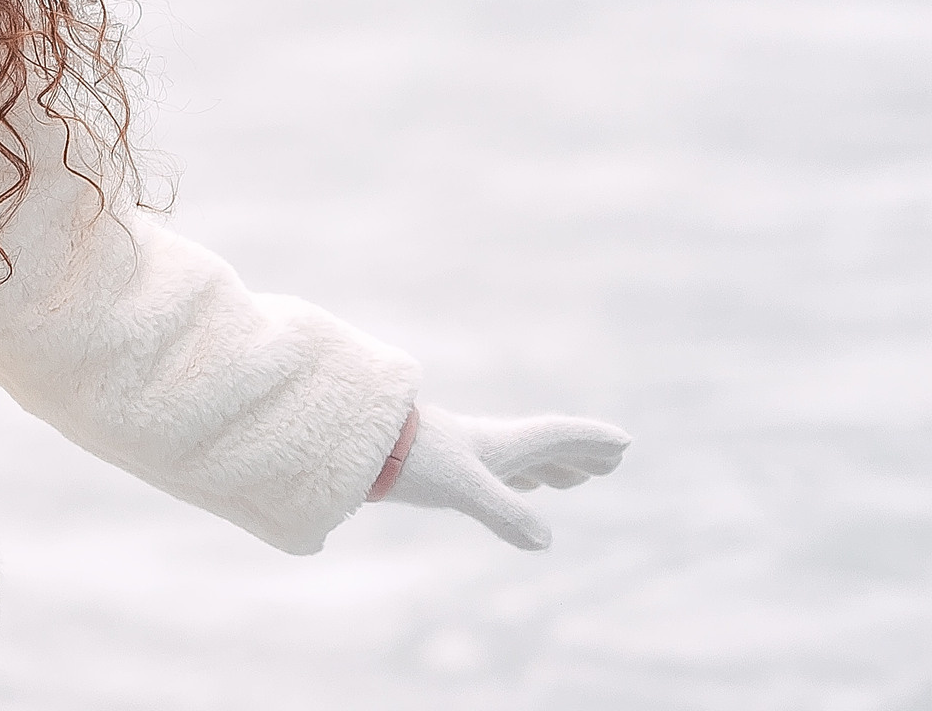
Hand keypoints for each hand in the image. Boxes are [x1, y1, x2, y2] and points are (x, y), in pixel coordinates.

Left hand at [384, 403, 629, 549]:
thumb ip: (504, 512)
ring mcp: (461, 453)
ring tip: (571, 477)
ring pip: (517, 458)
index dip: (589, 440)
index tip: (625, 442)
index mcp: (498, 443)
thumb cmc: (409, 459)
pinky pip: (491, 470)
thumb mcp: (463, 488)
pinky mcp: (438, 466)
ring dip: (549, 465)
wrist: (352, 441)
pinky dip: (513, 478)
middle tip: (611, 462)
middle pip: (542, 447)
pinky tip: (508, 486)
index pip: (554, 437)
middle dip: (577, 455)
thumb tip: (545, 541)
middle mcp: (484, 444)